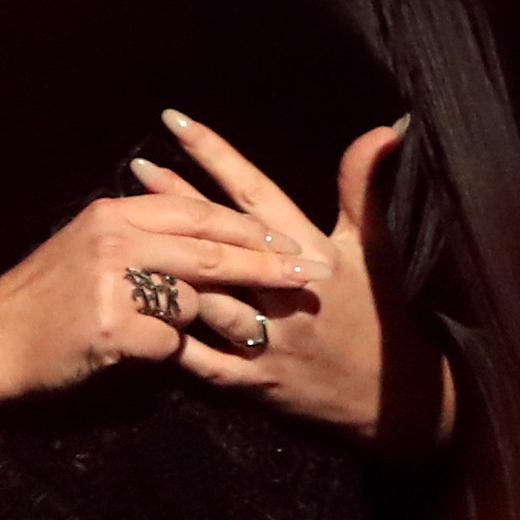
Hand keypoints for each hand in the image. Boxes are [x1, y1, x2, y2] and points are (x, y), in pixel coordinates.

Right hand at [0, 170, 320, 407]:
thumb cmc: (45, 299)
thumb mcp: (89, 245)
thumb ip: (141, 233)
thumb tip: (205, 233)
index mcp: (114, 213)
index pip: (197, 212)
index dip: (247, 228)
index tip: (287, 242)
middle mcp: (114, 239)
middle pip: (210, 252)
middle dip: (266, 267)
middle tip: (307, 279)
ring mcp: (111, 283)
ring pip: (192, 299)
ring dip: (212, 321)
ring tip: (234, 335)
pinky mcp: (110, 327)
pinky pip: (167, 342)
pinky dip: (168, 353)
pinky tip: (152, 355)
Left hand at [141, 110, 453, 455]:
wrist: (392, 397)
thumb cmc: (379, 314)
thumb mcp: (376, 249)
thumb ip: (364, 188)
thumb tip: (384, 127)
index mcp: (314, 254)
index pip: (256, 195)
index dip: (215, 155)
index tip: (175, 122)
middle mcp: (287, 293)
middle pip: (219, 242)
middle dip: (176, 200)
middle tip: (136, 165)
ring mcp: (268, 340)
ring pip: (205, 298)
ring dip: (165, 266)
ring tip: (128, 235)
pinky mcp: (253, 382)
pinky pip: (200, 359)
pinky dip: (169, 336)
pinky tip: (132, 310)